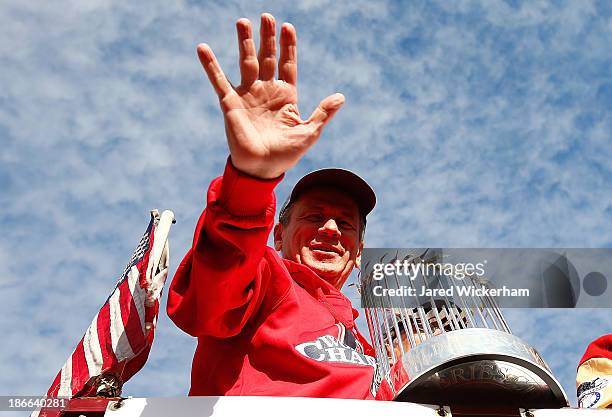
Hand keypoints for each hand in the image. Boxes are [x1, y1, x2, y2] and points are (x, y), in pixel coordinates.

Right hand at [197, 13, 344, 178]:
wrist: (262, 169)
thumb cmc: (286, 154)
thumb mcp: (309, 132)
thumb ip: (322, 113)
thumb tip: (341, 97)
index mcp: (286, 95)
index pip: (287, 64)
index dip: (288, 46)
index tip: (288, 26)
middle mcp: (266, 90)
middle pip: (267, 57)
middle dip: (267, 37)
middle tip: (267, 16)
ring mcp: (248, 95)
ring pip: (246, 62)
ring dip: (244, 42)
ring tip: (242, 21)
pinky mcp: (230, 103)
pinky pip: (218, 80)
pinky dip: (210, 65)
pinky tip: (202, 48)